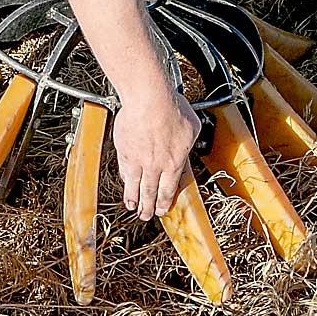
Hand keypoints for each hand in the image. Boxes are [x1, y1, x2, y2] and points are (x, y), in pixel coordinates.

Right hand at [113, 88, 200, 219]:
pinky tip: (124, 184)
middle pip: (151, 192)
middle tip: (147, 215)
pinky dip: (124, 181)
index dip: (165, 201)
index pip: (169, 189)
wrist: (149, 100)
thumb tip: (187, 145)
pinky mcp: (124, 150)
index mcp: (174, 162)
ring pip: (135, 186)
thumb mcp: (192, 127)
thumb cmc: (172, 109)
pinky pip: (124, 170)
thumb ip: (188, 142)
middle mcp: (156, 166)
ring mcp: (138, 159)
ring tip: (133, 207)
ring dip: (134, 199)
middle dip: (149, 207)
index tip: (163, 208)